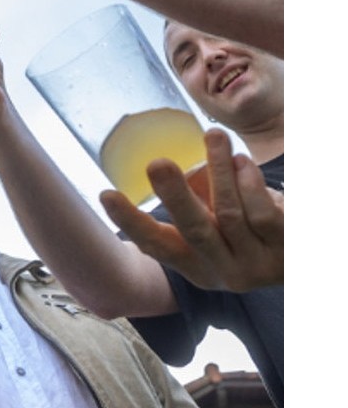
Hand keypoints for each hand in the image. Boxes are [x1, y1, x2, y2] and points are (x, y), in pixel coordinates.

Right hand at [100, 129, 282, 291]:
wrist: (301, 255)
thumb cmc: (245, 226)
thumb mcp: (214, 222)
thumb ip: (193, 200)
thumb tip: (168, 164)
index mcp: (194, 266)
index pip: (156, 246)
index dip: (129, 222)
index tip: (106, 194)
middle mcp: (222, 272)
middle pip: (194, 232)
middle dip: (174, 195)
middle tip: (157, 164)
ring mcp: (254, 265)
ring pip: (230, 214)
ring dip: (220, 169)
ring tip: (213, 136)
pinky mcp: (282, 249)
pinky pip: (261, 211)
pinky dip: (248, 181)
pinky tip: (242, 162)